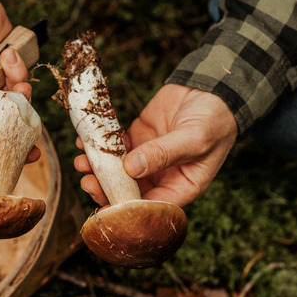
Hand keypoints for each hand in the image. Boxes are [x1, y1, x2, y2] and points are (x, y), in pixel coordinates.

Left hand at [75, 84, 237, 205]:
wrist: (211, 88)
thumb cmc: (214, 119)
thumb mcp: (194, 138)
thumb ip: (163, 154)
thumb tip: (132, 169)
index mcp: (182, 187)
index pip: (151, 208)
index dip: (127, 209)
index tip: (106, 204)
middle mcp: (162, 178)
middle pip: (128, 192)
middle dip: (105, 189)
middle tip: (87, 181)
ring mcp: (146, 159)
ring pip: (116, 171)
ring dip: (97, 169)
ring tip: (81, 161)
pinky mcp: (136, 139)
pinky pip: (114, 148)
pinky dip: (100, 146)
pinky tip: (85, 141)